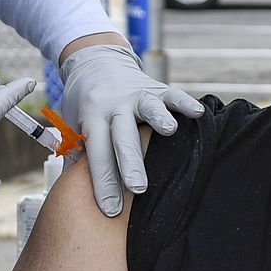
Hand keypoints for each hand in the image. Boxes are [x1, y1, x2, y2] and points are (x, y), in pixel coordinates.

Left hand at [58, 42, 203, 216]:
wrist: (95, 61)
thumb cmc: (83, 102)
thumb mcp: (72, 125)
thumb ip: (75, 156)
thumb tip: (72, 198)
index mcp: (91, 116)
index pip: (96, 153)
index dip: (103, 182)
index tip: (110, 209)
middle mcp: (114, 104)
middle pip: (122, 136)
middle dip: (130, 163)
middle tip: (137, 189)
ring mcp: (136, 94)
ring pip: (149, 108)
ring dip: (159, 118)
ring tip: (169, 131)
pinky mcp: (156, 87)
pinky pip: (173, 94)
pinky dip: (185, 103)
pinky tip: (198, 113)